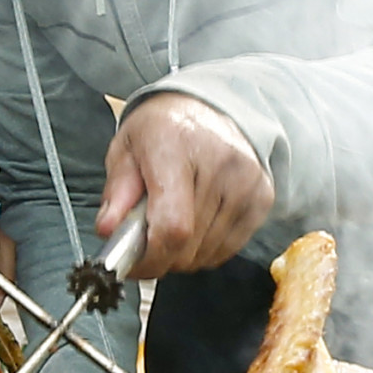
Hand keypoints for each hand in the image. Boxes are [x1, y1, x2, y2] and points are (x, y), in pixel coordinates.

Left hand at [97, 94, 273, 275]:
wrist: (208, 107)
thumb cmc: (161, 130)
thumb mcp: (125, 151)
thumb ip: (116, 193)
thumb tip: (108, 231)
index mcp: (175, 147)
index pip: (173, 226)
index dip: (151, 258)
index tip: (132, 265)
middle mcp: (220, 164)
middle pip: (188, 246)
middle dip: (161, 256)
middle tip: (147, 238)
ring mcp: (247, 182)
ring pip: (208, 253)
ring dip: (184, 254)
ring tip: (172, 221)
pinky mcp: (263, 196)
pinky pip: (230, 248)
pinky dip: (207, 248)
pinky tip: (197, 222)